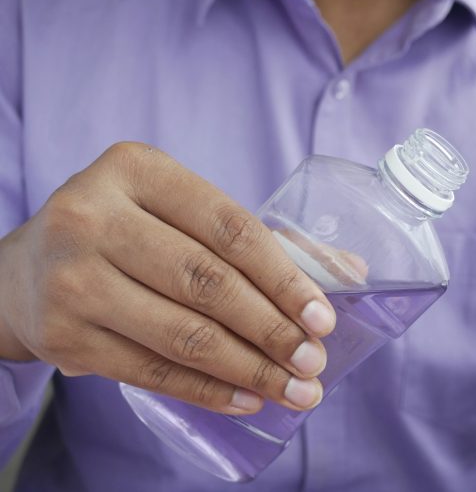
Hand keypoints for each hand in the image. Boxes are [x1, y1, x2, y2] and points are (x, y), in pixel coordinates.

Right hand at [0, 143, 336, 413]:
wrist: (27, 270)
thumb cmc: (127, 233)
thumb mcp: (180, 212)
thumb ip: (262, 239)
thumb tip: (350, 272)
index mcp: (137, 170)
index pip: (230, 227)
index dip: (285, 277)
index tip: (323, 317)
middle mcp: (94, 216)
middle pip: (208, 283)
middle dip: (272, 330)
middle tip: (313, 362)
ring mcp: (71, 278)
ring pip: (182, 334)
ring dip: (249, 369)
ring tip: (294, 389)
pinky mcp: (62, 335)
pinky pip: (151, 372)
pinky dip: (208, 391)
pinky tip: (247, 398)